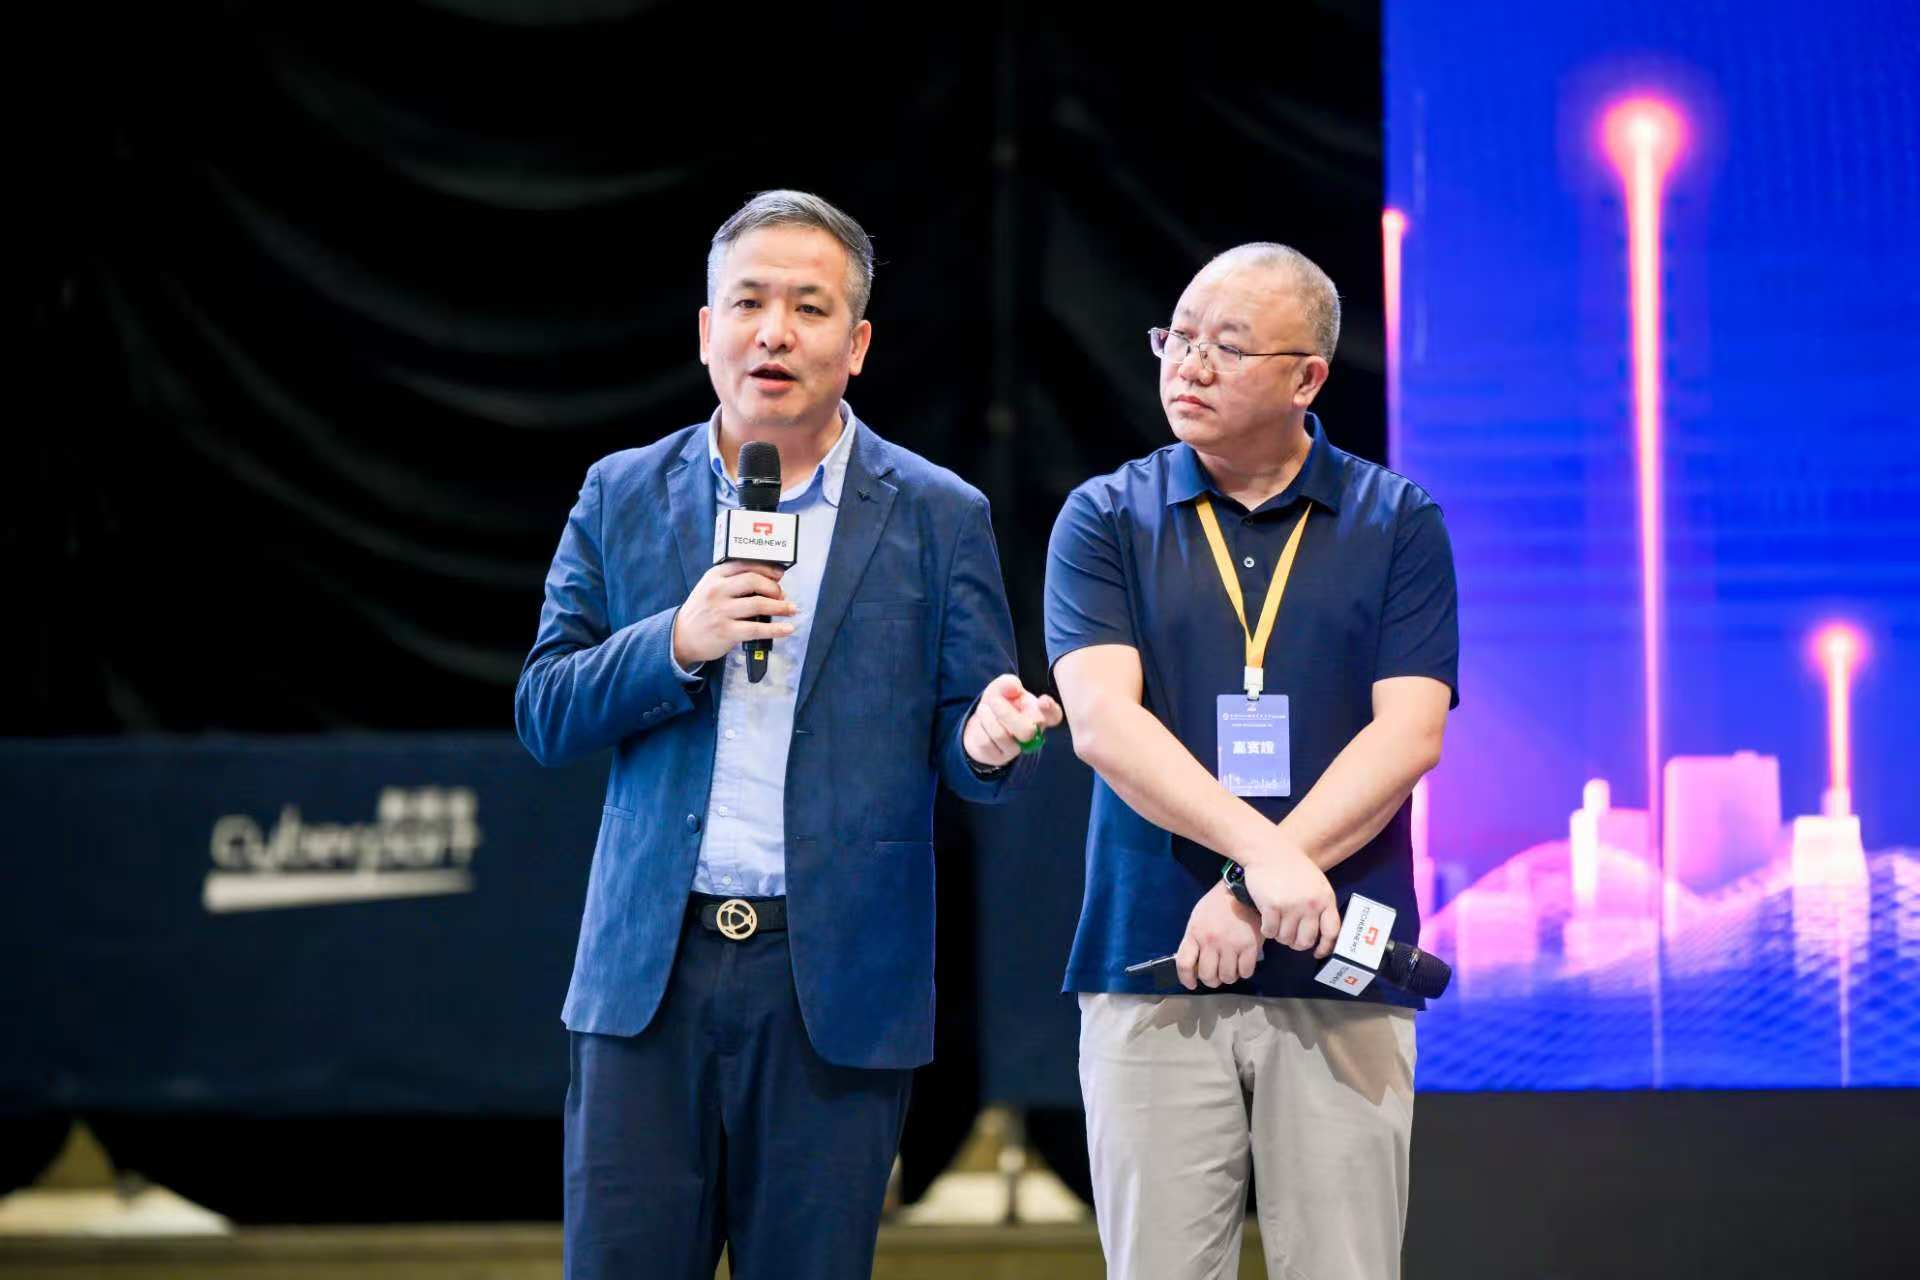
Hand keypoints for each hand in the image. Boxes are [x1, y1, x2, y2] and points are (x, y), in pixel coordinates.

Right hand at [670, 562, 796, 668]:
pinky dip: (776, 629)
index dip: (767, 568)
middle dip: (774, 587)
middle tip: (782, 595)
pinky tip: (787, 628)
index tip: (780, 574)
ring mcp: (721, 611)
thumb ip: (732, 581)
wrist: (680, 637)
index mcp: (714, 576)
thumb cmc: (702, 611)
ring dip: (780, 606)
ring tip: (791, 609)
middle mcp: (717, 591)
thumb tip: (769, 581)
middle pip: (754, 581)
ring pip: (759, 604)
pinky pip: (757, 629)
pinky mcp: (726, 631)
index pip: (745, 564)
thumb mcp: (710, 588)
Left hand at [962, 674, 1063, 767]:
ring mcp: (1016, 748)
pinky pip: (986, 743)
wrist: (981, 721)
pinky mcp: (999, 757)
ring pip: (1002, 736)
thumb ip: (1008, 683)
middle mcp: (1032, 734)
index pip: (1054, 716)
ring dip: (988, 718)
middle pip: (1027, 731)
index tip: (1042, 701)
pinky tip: (980, 723)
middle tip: (993, 700)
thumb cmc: (1000, 702)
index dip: (1051, 710)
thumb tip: (1014, 686)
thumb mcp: (1002, 688)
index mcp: (1039, 714)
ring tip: (983, 708)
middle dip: (1006, 714)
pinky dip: (979, 727)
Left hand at [1174, 882, 1263, 990]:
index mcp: (1195, 934)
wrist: (1242, 890)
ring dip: (1229, 977)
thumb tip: (1195, 964)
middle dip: (1212, 980)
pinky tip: (1243, 963)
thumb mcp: (1198, 918)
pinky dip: (1244, 971)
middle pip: (1207, 976)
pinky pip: (1246, 972)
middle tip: (1217, 975)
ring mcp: (1230, 945)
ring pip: (1227, 977)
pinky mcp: (1249, 946)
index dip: (1186, 979)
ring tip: (1231, 967)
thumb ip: (1194, 940)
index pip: (1184, 964)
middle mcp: (1210, 941)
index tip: (1192, 984)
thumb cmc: (1217, 905)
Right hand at [1241, 844, 1340, 958]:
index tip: (1317, 952)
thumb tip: (1320, 934)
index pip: (1331, 932)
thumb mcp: (1315, 882)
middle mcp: (1311, 904)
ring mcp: (1292, 906)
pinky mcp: (1272, 906)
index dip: (1325, 947)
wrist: (1267, 850)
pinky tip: (1266, 920)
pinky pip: (1270, 932)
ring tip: (1276, 925)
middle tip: (1289, 937)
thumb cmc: (1291, 866)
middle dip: (1296, 943)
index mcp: (1325, 898)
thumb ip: (1320, 905)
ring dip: (1279, 936)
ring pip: (1286, 938)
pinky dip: (1267, 930)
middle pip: (1305, 940)